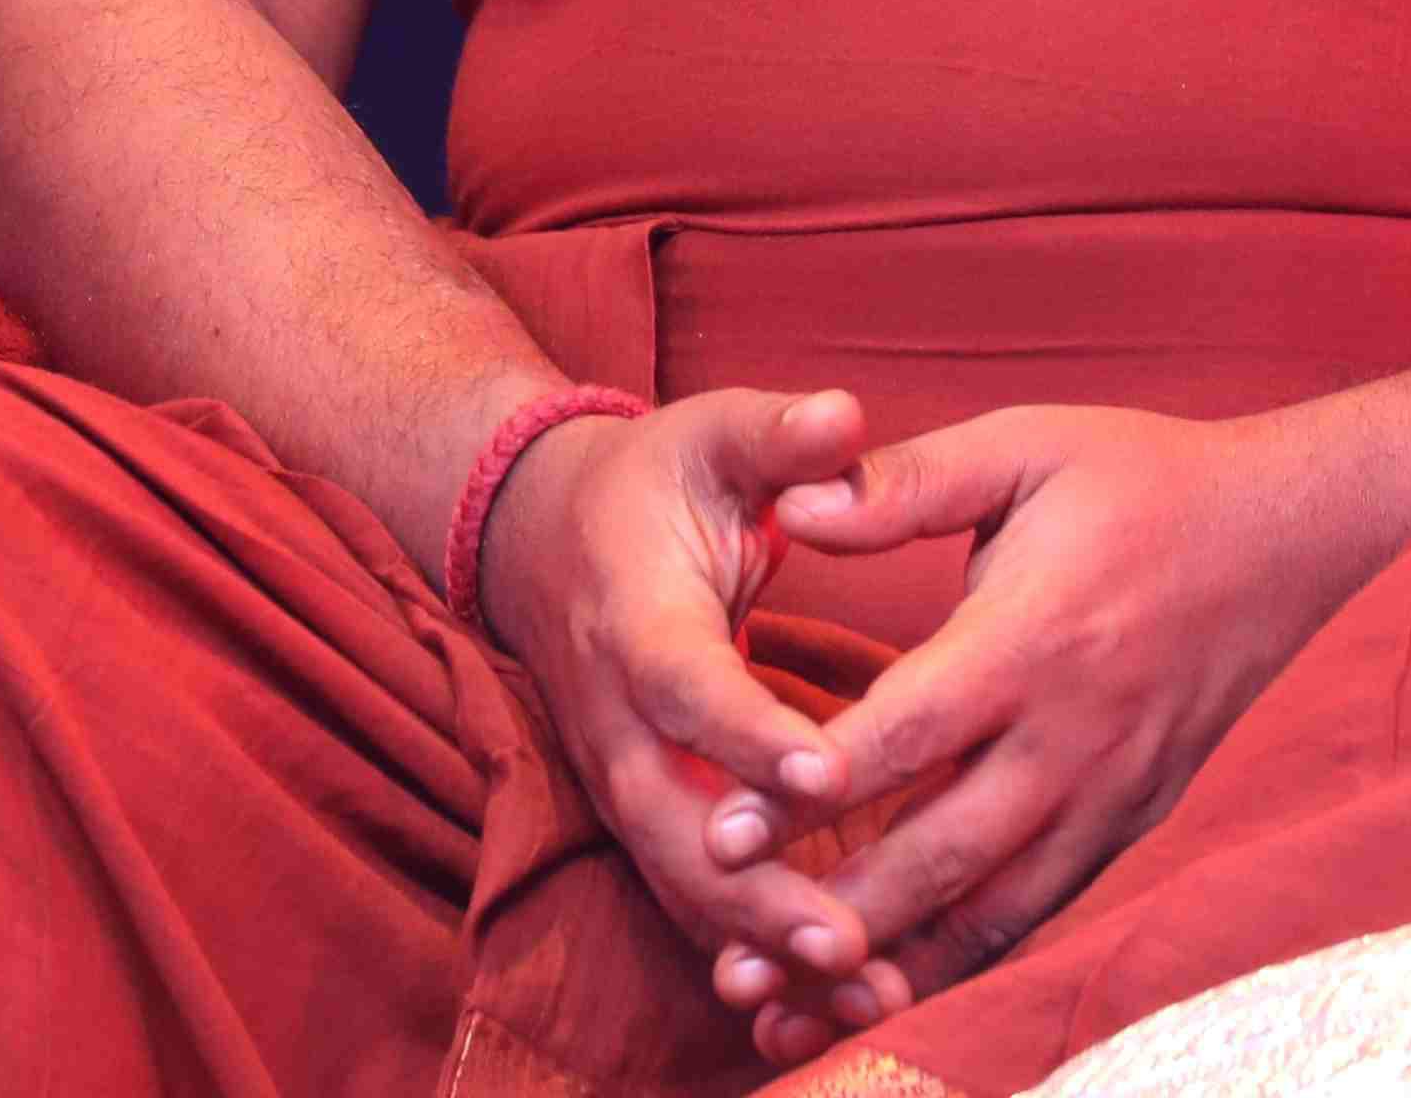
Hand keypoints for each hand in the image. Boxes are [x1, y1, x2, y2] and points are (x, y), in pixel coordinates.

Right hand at [469, 385, 876, 1016]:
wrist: (549, 536)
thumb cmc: (657, 480)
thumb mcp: (714, 432)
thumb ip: (779, 433)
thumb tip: (841, 416)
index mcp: (638, 620)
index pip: (690, 689)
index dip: (751, 737)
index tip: (829, 775)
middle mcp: (618, 719)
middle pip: (675, 821)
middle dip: (757, 888)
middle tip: (846, 938)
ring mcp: (623, 778)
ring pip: (681, 880)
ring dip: (762, 941)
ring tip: (860, 985)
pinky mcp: (644, 816)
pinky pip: (691, 898)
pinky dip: (752, 952)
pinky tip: (832, 994)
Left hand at [723, 402, 1392, 1054]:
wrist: (1286, 536)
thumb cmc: (1140, 479)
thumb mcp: (1023, 446)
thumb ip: (905, 482)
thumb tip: (790, 507)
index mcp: (1035, 635)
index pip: (907, 733)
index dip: (809, 791)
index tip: (720, 837)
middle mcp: (1075, 734)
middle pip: (942, 851)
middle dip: (832, 914)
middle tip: (732, 959)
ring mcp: (1109, 793)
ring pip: (990, 912)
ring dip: (889, 968)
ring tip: (790, 1013)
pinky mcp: (1129, 824)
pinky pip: (1036, 915)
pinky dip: (960, 965)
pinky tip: (886, 995)